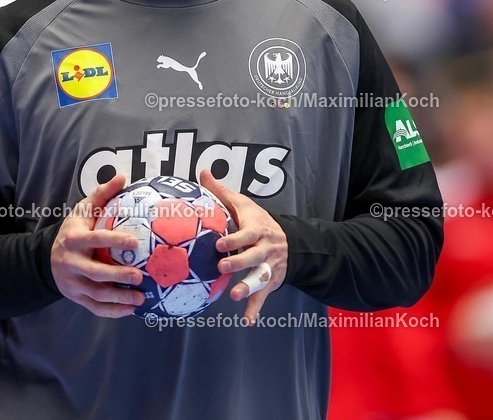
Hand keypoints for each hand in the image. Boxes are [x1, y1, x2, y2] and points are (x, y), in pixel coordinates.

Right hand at [50, 174, 145, 317]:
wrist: (47, 258)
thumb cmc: (73, 231)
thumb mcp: (82, 211)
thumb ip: (101, 195)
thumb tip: (122, 176)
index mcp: (74, 240)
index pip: (95, 240)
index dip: (114, 240)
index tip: (135, 241)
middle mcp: (71, 263)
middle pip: (95, 273)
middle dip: (118, 276)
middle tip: (140, 277)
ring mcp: (73, 283)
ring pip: (96, 294)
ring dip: (119, 298)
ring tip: (141, 298)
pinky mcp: (77, 298)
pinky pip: (95, 308)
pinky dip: (113, 311)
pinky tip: (131, 310)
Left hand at [200, 169, 286, 323]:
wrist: (290, 241)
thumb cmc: (257, 221)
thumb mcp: (244, 204)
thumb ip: (222, 192)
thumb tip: (202, 171)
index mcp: (257, 230)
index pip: (247, 234)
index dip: (235, 239)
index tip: (219, 244)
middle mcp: (265, 249)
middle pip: (254, 256)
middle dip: (239, 262)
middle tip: (222, 267)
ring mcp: (269, 267)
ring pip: (259, 277)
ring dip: (248, 288)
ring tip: (235, 296)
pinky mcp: (270, 282)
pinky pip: (263, 296)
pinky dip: (255, 309)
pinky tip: (247, 320)